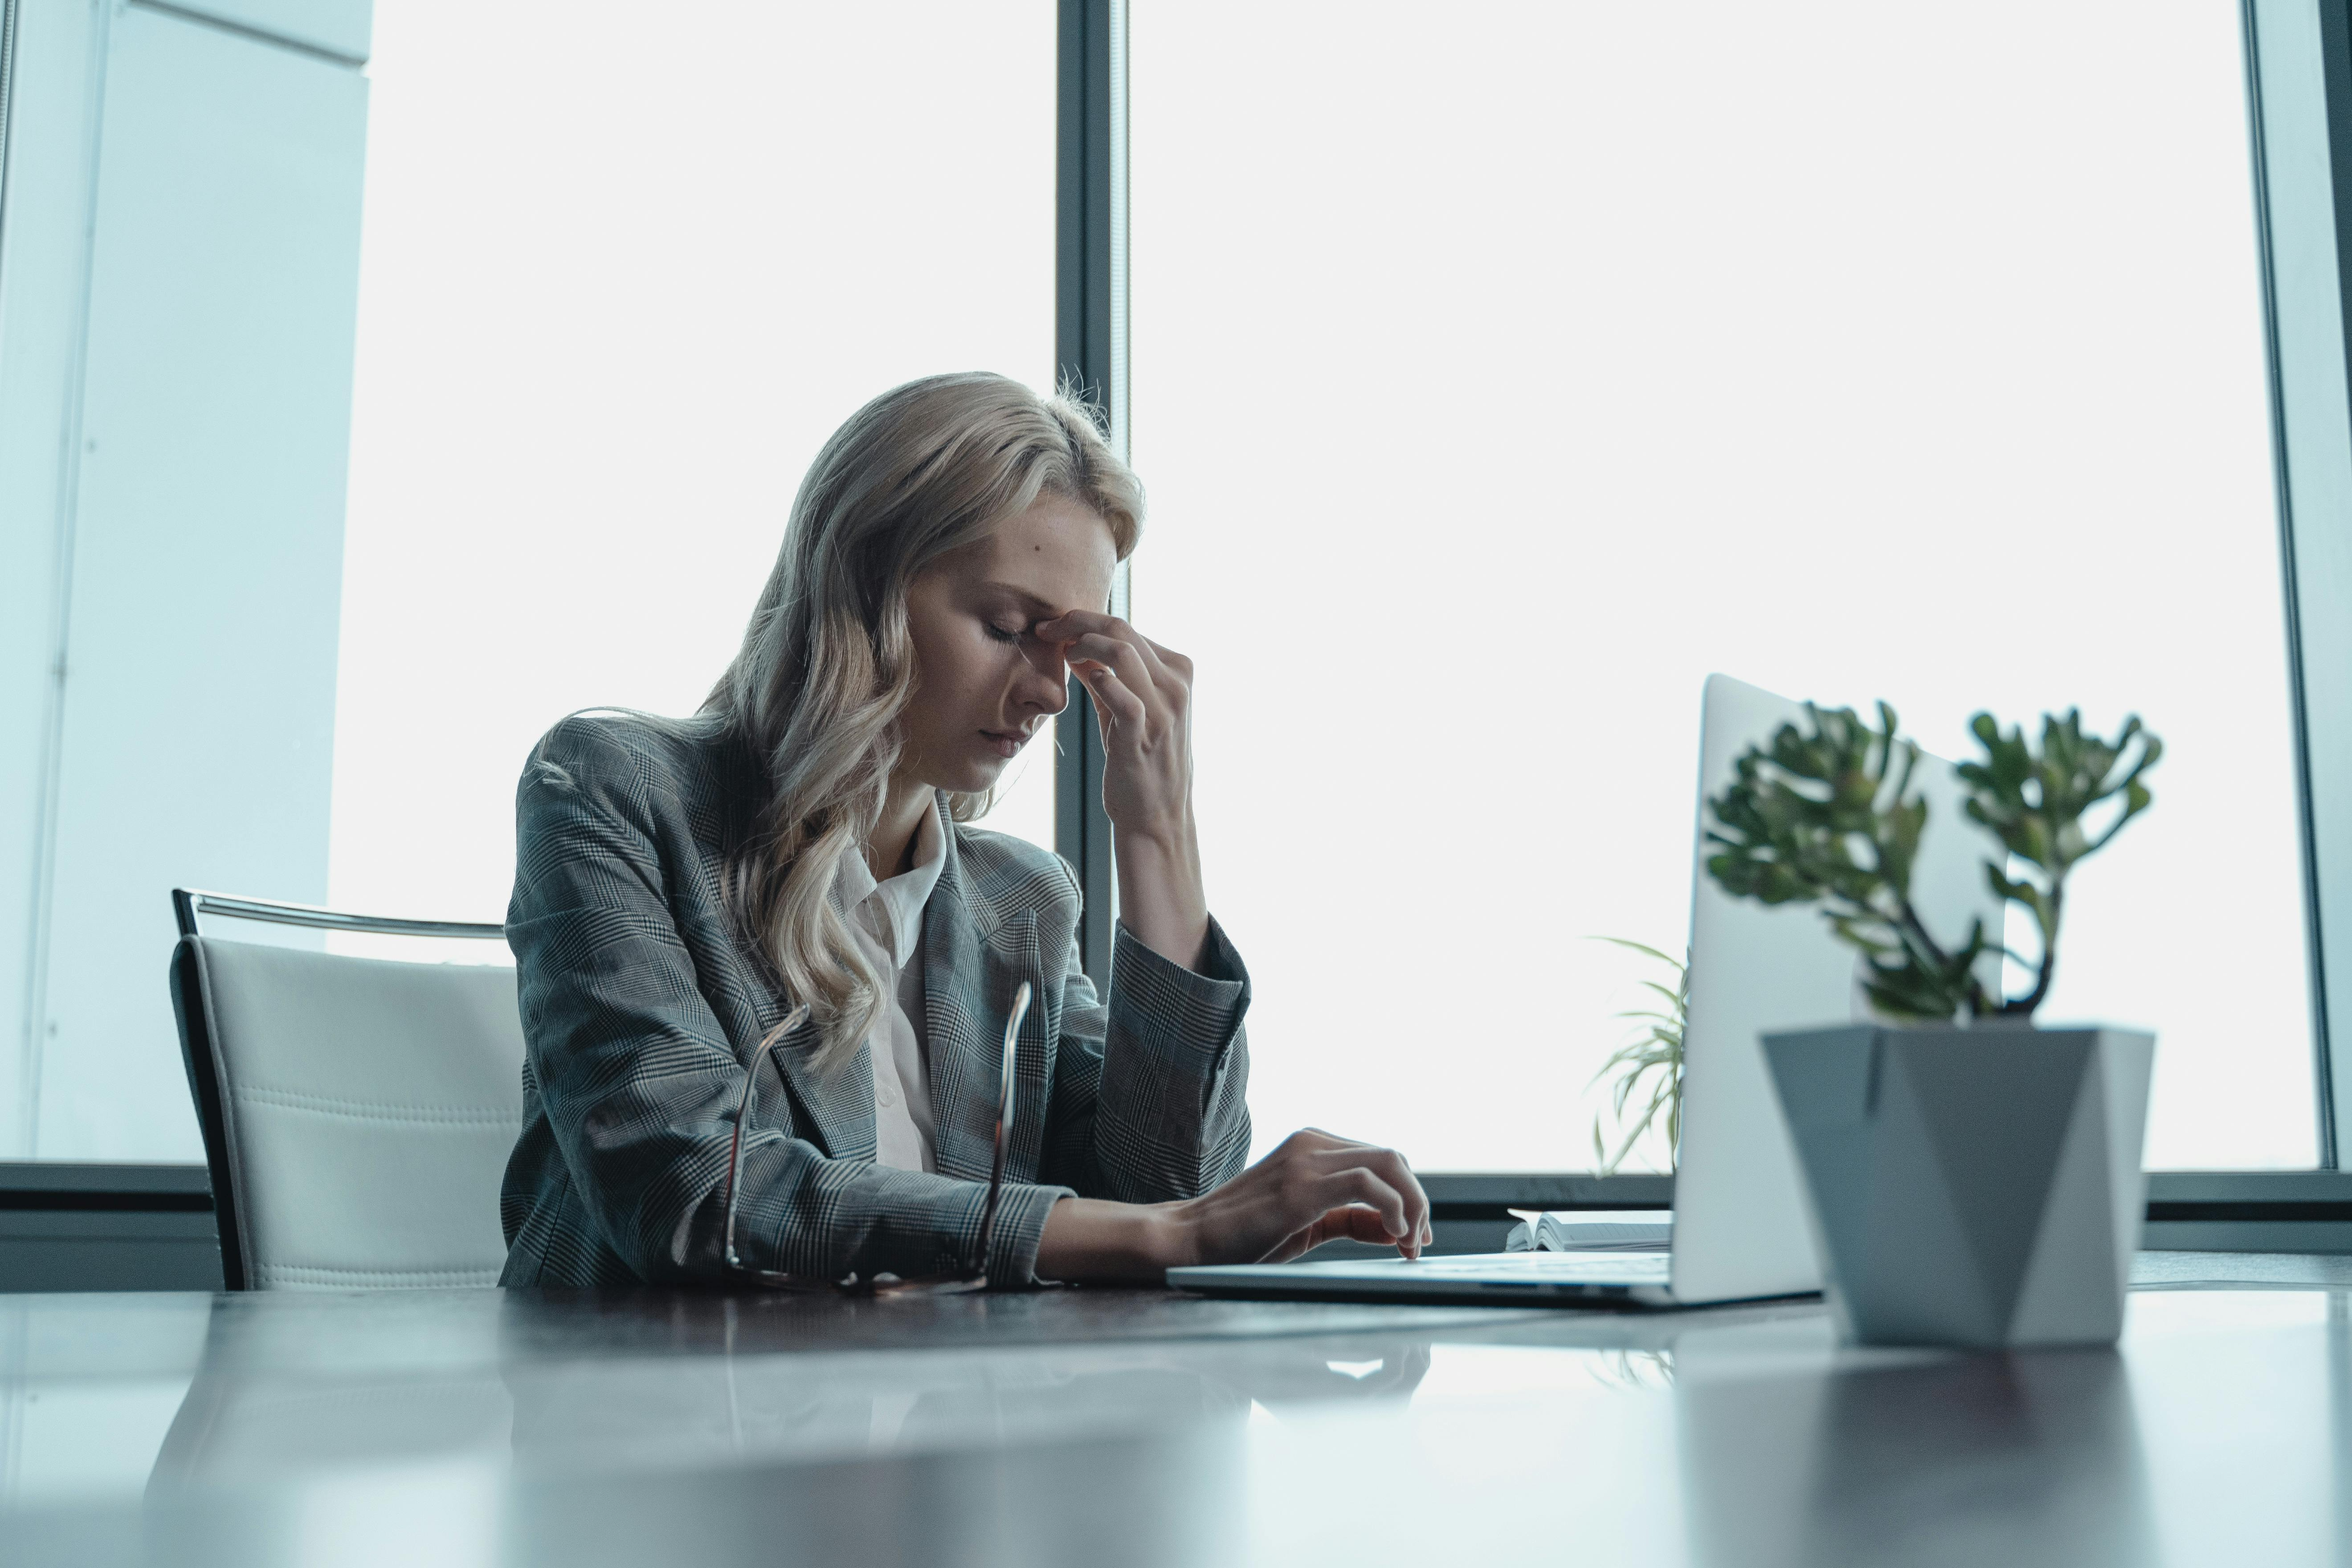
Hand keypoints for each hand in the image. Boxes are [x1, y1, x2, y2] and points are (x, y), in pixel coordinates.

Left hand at [1033, 609, 1193, 844]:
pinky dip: (1099, 681)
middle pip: (1122, 630)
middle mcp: (1176, 685)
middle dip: (1077, 622)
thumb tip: (1072, 643)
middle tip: (1046, 629)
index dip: (1085, 620)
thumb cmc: (1140, 760)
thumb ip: (1104, 675)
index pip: (1127, 628)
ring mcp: (1165, 709)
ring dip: (1083, 645)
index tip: (1055, 627)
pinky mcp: (1146, 735)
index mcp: (1177, 671)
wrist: (1156, 814)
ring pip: (1122, 652)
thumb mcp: (1123, 710)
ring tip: (1061, 654)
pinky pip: (1123, 697)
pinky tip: (1082, 682)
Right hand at [1033, 1129, 1431, 1283]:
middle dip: (1418, 1200)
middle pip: (1393, 1157)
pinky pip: (1368, 1183)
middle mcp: (1312, 1143)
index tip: (1415, 1236)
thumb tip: (1394, 1229)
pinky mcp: (1300, 1185)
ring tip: (1410, 1244)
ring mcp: (1306, 1159)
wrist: (1188, 1241)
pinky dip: (1393, 1208)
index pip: (1381, 1160)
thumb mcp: (1306, 1223)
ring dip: (1413, 1205)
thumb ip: (1348, 1218)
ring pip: (1389, 1163)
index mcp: (1312, 1146)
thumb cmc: (1241, 1237)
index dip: (1409, 1197)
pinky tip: (1393, 1237)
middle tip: (1419, 1243)